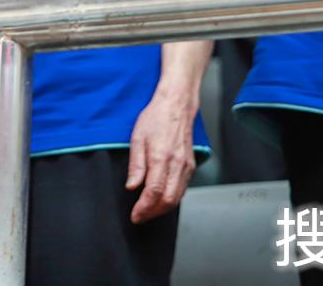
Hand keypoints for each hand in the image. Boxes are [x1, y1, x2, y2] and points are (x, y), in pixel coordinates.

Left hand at [126, 88, 198, 223]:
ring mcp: (186, 166)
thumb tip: (132, 186)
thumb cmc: (156, 118)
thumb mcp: (137, 138)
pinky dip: (171, 199)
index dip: (144, 208)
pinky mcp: (190, 166)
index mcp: (161, 157)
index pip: (153, 192)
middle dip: (152, 213)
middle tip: (140, 217)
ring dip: (162, 209)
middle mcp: (177, 164)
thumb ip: (136, 165)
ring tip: (148, 211)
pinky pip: (182, 189)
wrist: (176, 105)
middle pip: (168, 200)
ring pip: (177, 197)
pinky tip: (160, 199)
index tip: (135, 215)